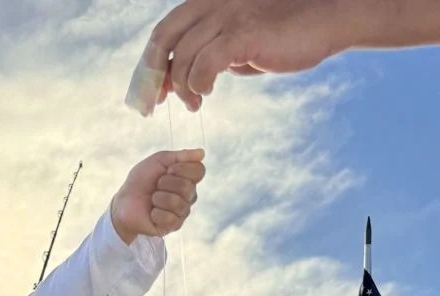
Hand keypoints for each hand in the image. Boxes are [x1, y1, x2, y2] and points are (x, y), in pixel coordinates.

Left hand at [111, 149, 204, 243]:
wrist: (124, 202)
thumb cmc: (141, 181)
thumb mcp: (158, 161)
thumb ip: (180, 156)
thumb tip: (202, 152)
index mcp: (188, 178)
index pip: (199, 171)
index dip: (183, 169)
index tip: (167, 169)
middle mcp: (189, 196)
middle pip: (188, 187)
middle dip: (166, 183)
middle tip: (156, 186)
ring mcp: (182, 212)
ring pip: (178, 203)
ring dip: (159, 198)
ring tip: (152, 200)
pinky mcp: (173, 226)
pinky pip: (170, 218)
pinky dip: (156, 213)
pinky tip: (151, 213)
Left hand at [145, 0, 350, 110]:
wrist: (327, 20)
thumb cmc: (285, 34)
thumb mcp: (240, 41)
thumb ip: (212, 53)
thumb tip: (186, 81)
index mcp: (208, 2)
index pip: (164, 31)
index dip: (149, 64)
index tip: (147, 95)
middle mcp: (214, 2)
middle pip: (164, 39)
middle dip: (152, 77)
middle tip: (153, 106)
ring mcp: (230, 14)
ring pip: (184, 55)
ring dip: (182, 87)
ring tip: (194, 103)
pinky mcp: (246, 32)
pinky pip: (207, 62)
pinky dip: (199, 83)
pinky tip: (207, 93)